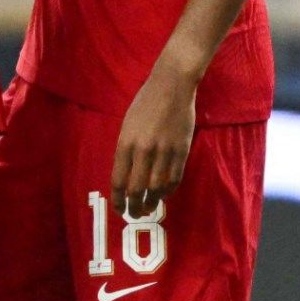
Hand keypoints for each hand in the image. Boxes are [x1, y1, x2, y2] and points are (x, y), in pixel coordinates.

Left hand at [111, 64, 196, 217]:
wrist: (171, 86)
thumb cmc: (145, 103)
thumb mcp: (127, 125)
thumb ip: (126, 150)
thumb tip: (127, 176)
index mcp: (125, 143)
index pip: (118, 180)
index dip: (118, 199)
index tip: (119, 209)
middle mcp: (143, 150)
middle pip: (137, 189)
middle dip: (134, 207)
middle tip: (135, 214)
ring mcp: (164, 151)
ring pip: (157, 188)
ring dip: (152, 203)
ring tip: (149, 209)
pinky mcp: (182, 151)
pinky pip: (174, 179)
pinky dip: (167, 191)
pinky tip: (163, 195)